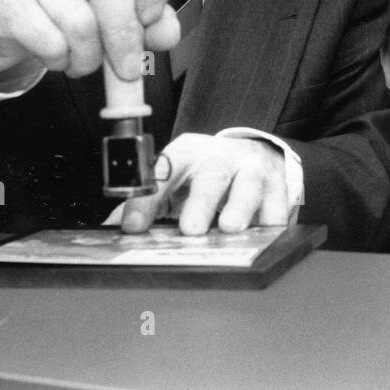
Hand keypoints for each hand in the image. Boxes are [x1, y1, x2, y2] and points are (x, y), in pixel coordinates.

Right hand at [0, 0, 179, 80]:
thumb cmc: (60, 11)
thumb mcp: (109, 11)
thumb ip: (147, 20)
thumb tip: (167, 34)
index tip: (150, 18)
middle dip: (124, 36)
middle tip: (127, 70)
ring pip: (79, 19)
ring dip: (89, 57)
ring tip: (84, 63)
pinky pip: (48, 40)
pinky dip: (59, 60)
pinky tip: (56, 57)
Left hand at [119, 134, 288, 234]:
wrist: (254, 154)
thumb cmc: (205, 173)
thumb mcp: (174, 179)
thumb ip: (146, 204)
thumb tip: (111, 231)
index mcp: (186, 154)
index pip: (162, 172)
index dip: (146, 200)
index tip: (133, 227)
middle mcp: (220, 157)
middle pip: (210, 175)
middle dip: (201, 202)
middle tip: (191, 229)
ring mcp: (252, 169)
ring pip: (248, 186)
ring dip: (239, 207)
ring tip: (230, 228)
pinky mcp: (278, 184)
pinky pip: (277, 204)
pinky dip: (271, 221)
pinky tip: (265, 235)